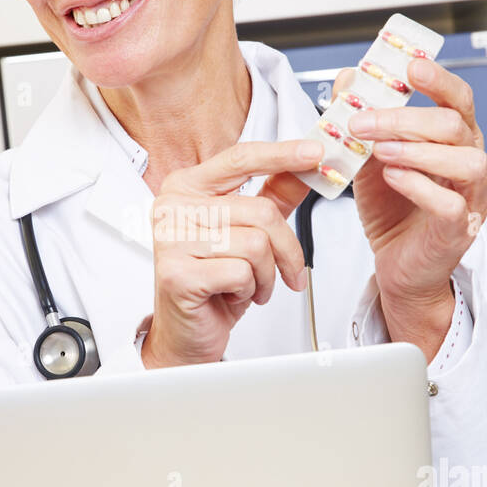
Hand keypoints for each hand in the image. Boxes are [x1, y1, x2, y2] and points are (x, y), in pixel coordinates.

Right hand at [141, 139, 324, 368]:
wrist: (186, 333)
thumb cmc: (214, 282)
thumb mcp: (249, 233)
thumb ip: (275, 195)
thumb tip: (307, 167)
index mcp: (187, 187)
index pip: (240, 158)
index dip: (282, 154)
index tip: (316, 152)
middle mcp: (173, 207)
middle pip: (260, 211)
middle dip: (287, 249)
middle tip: (289, 271)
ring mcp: (170, 239)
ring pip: (255, 245)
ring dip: (266, 274)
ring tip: (251, 285)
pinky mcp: (176, 272)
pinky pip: (241, 272)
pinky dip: (250, 290)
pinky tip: (232, 295)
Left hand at [333, 57, 486, 352]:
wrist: (396, 266)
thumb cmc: (391, 210)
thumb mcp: (369, 160)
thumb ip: (363, 122)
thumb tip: (346, 79)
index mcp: (453, 141)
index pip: (458, 100)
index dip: (439, 79)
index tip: (410, 66)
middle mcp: (469, 164)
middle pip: (456, 126)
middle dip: (406, 118)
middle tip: (363, 121)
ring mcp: (469, 199)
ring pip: (467, 162)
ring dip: (419, 150)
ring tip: (379, 151)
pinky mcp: (458, 231)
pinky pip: (450, 204)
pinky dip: (420, 186)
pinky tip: (392, 177)